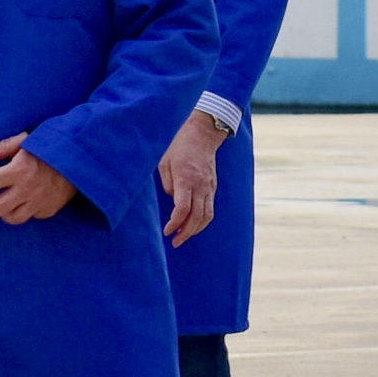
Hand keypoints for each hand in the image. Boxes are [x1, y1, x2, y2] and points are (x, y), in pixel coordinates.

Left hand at [0, 133, 76, 224]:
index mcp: (19, 170)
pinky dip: (28, 212)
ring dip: (6, 215)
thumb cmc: (55, 145)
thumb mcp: (30, 139)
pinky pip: (34, 215)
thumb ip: (7, 146)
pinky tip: (27, 205)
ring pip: (16, 217)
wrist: (83, 159)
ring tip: (2, 212)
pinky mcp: (51, 208)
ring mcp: (39, 201)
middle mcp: (27, 189)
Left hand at [158, 110, 226, 245]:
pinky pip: (210, 209)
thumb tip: (172, 200)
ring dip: (195, 230)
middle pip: (196, 217)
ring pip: (206, 216)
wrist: (203, 135)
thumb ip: (167, 184)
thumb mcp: (164, 162)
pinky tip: (193, 225)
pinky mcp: (213, 187)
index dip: (174, 223)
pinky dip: (203, 221)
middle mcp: (200, 186)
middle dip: (185, 233)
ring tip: (183, 237)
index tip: (166, 231)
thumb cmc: (180, 147)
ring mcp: (209, 187)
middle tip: (175, 242)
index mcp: (186, 179)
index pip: (182, 209)